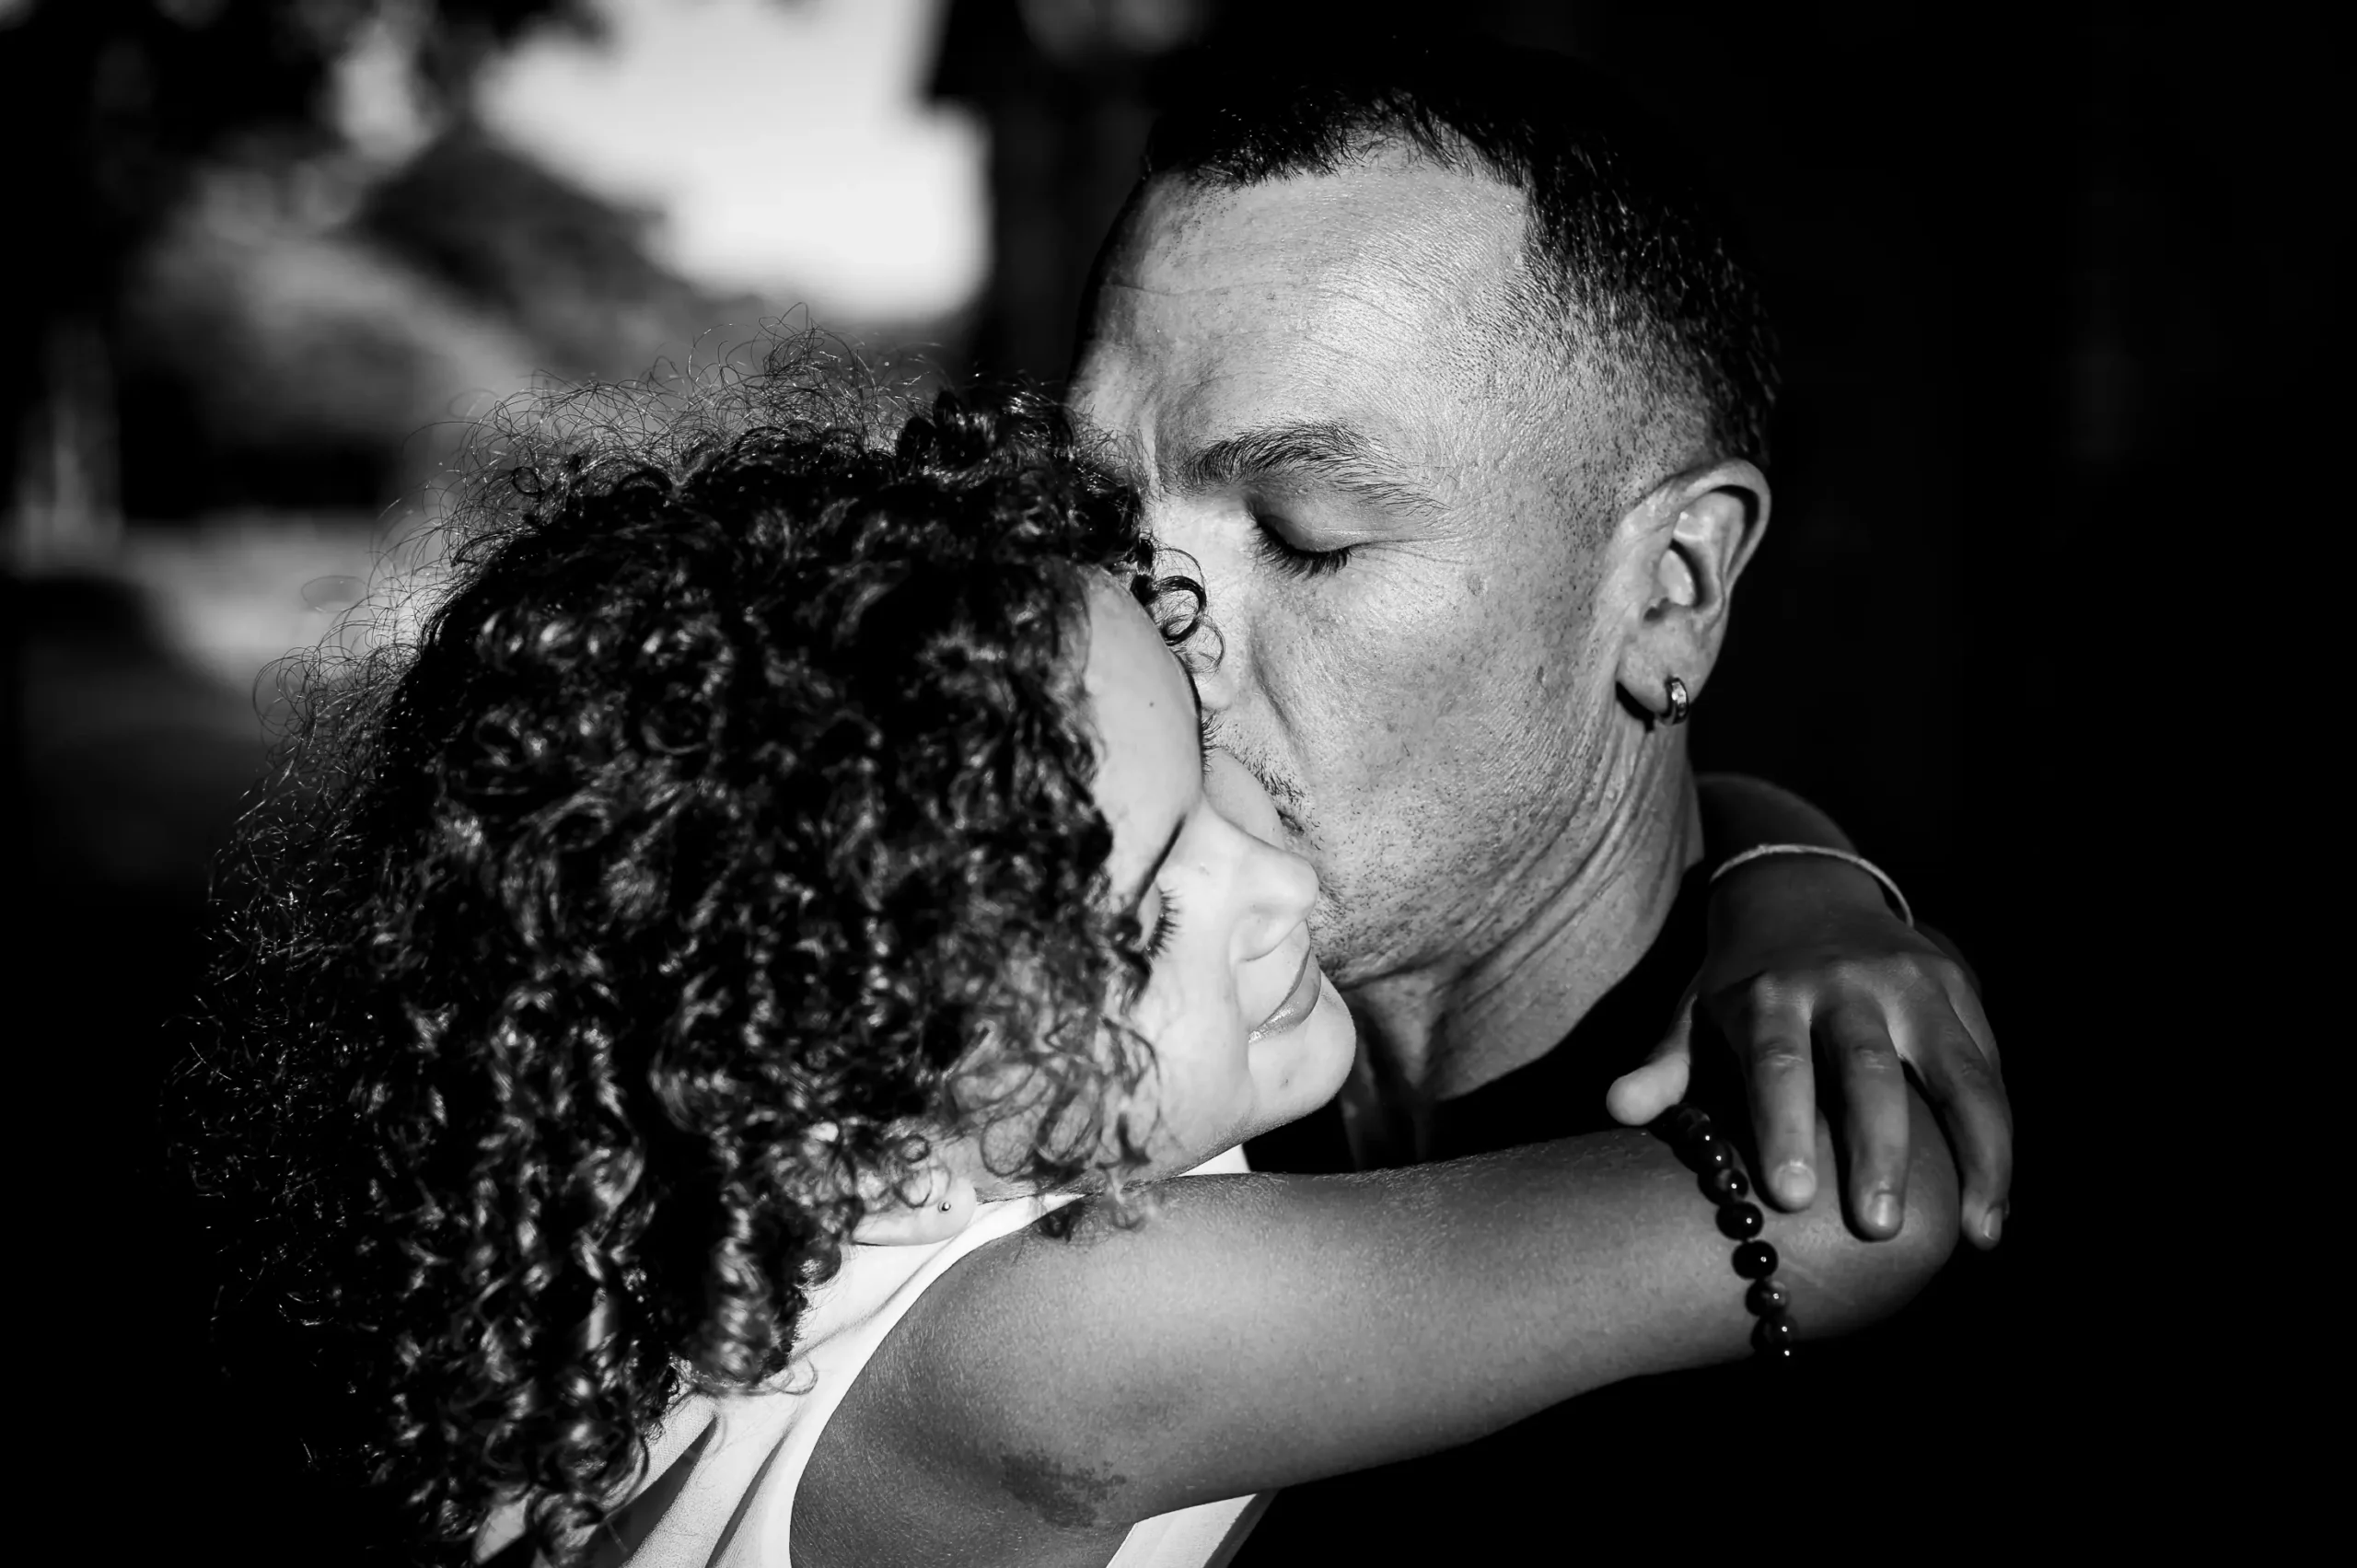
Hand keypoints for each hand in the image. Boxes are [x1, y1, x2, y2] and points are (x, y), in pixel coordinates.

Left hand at [1607, 859, 2010, 1248]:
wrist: (1805, 888)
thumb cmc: (1743, 978)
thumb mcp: (1694, 1009)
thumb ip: (1664, 1062)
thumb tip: (1616, 1110)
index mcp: (1772, 992)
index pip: (1777, 1063)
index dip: (1784, 1127)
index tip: (1790, 1198)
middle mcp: (1847, 982)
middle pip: (1866, 1071)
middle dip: (1877, 1151)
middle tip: (1878, 1229)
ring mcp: (1913, 981)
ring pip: (1956, 1071)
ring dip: (1976, 1153)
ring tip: (1979, 1235)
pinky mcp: (1960, 988)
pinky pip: (1987, 1069)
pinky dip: (1996, 1136)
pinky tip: (1994, 1208)